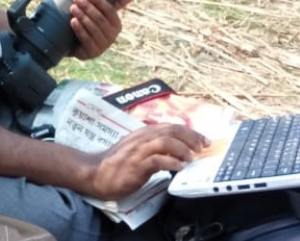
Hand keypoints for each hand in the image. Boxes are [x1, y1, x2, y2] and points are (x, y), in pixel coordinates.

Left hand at [69, 0, 135, 59]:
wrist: (76, 45)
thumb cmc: (92, 25)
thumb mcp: (103, 14)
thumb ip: (117, 3)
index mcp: (117, 25)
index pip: (110, 11)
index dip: (100, 2)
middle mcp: (112, 37)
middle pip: (100, 19)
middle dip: (88, 8)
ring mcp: (102, 46)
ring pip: (93, 29)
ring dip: (82, 17)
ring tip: (73, 7)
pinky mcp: (91, 53)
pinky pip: (86, 40)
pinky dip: (80, 29)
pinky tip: (73, 21)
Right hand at [83, 123, 207, 200]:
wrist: (96, 173)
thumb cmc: (118, 163)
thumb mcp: (138, 150)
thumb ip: (155, 147)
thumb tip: (177, 150)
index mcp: (144, 133)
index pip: (171, 127)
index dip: (190, 132)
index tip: (204, 141)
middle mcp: (143, 138)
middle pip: (171, 130)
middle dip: (191, 138)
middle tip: (202, 148)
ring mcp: (138, 151)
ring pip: (165, 142)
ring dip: (182, 149)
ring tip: (190, 158)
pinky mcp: (136, 166)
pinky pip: (156, 161)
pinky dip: (170, 163)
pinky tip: (178, 168)